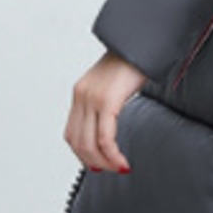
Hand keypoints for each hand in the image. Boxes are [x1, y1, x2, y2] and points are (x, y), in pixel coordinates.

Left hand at [64, 49, 148, 172]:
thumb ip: (107, 102)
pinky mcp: (107, 101)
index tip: (98, 164)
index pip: (72, 134)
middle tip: (111, 170)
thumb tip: (112, 123)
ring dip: (104, 162)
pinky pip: (105, 138)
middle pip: (78, 142)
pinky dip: (112, 154)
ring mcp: (92, 99)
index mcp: (80, 93)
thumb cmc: (134, 61)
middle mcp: (81, 96)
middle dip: (94, 162)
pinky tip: (123, 161)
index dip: (82, 154)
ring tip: (119, 167)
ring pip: (90, 144)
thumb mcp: (113, 84)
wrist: (141, 41)